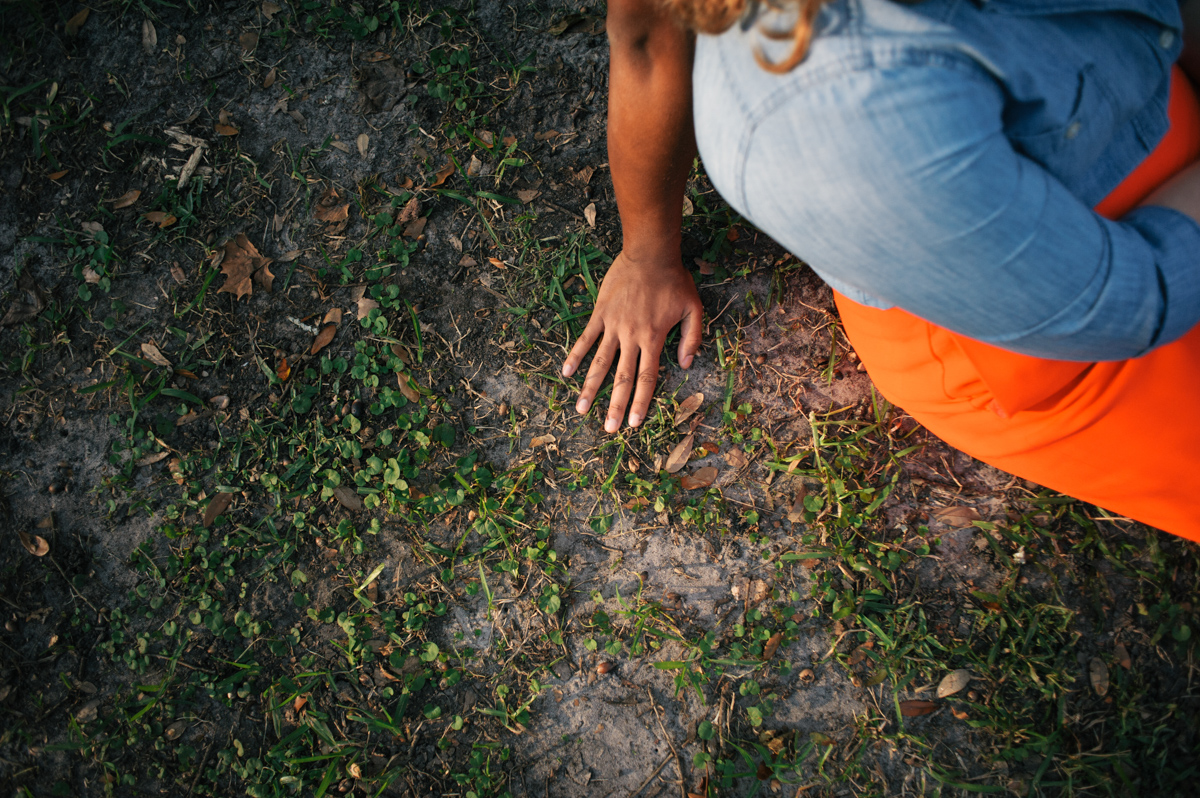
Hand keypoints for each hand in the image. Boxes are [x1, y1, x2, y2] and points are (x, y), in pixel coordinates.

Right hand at [562, 251, 703, 431]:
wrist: (650, 253)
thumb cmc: (674, 280)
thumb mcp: (694, 308)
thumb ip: (691, 339)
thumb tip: (686, 365)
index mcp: (654, 338)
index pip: (646, 378)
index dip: (640, 402)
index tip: (632, 424)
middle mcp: (632, 336)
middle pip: (622, 378)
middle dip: (615, 406)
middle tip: (608, 428)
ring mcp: (613, 326)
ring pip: (600, 363)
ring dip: (590, 387)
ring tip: (580, 408)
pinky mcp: (601, 313)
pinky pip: (586, 338)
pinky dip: (576, 355)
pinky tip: (566, 372)